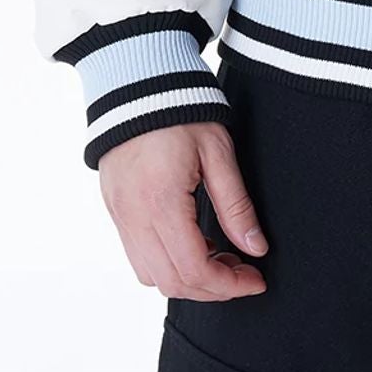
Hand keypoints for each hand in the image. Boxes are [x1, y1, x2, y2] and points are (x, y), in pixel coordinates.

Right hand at [98, 121, 268, 300]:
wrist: (137, 83)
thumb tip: (256, 248)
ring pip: (151, 277)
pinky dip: (166, 264)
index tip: (255, 280)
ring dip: (187, 279)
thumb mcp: (218, 152)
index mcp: (161, 203)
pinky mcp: (115, 210)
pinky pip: (137, 257)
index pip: (195, 270)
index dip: (229, 285)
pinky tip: (192, 242)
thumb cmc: (181, 110)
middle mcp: (134, 217)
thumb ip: (236, 205)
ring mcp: (120, 216)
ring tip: (219, 255)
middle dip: (212, 288)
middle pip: (172, 283)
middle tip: (243, 271)